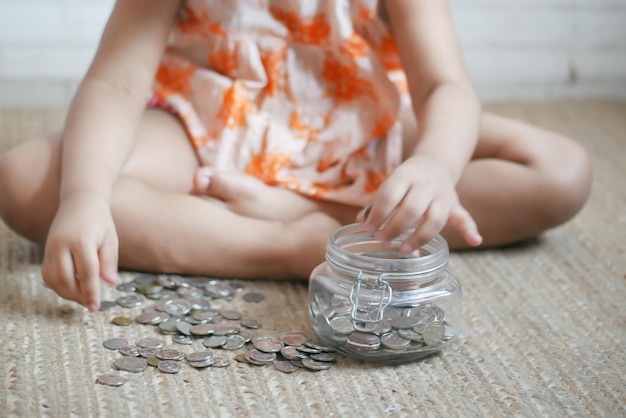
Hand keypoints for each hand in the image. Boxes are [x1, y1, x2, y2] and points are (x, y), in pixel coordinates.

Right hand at [42, 192, 118, 310]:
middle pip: (66, 279)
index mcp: (81, 241)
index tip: (96, 307)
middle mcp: (61, 244)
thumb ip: (109, 262)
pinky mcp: (46, 251)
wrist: (80, 202)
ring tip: (83, 298)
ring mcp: (50, 247)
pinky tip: (72, 288)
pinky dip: (58, 285)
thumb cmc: (100, 222)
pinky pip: (48, 274)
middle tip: (91, 304)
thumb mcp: (110, 239)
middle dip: (78, 296)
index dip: (91, 292)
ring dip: (67, 293)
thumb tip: (111, 283)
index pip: (86, 273)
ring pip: (53, 280)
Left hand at [357, 155, 481, 252]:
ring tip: (406, 250)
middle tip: (382, 240)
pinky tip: (475, 241)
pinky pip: (464, 216)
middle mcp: (426, 184)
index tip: (368, 228)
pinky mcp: (454, 204)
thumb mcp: (390, 183)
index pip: (390, 195)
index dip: (378, 213)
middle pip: (411, 208)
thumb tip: (361, 220)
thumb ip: (377, 202)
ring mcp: (442, 194)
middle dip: (395, 227)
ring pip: (435, 217)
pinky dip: (470, 229)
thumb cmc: (406, 179)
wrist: (435, 162)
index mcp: (405, 175)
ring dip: (420, 236)